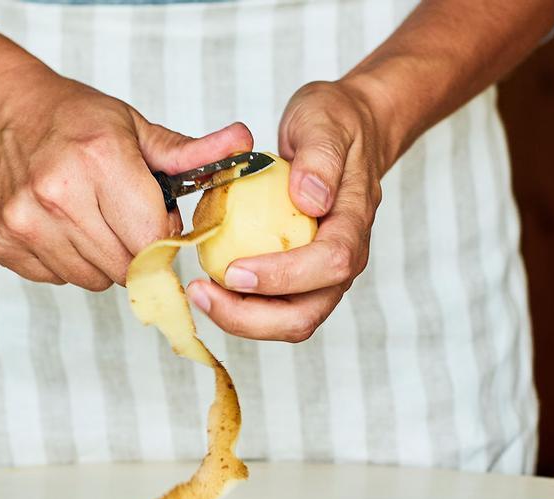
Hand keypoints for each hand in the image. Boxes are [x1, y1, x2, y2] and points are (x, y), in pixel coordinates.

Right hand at [0, 62, 251, 288]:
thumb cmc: (72, 119)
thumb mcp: (134, 127)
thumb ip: (190, 152)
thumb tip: (245, 144)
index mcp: (99, 161)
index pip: (154, 240)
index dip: (165, 239)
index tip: (161, 225)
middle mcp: (57, 194)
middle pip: (126, 267)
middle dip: (136, 252)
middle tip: (123, 218)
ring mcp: (24, 223)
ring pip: (93, 280)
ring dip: (102, 259)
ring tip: (89, 218)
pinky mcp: (1, 244)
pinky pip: (58, 278)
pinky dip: (66, 260)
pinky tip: (59, 224)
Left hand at [185, 79, 385, 341]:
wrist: (347, 132)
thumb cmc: (336, 125)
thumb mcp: (325, 122)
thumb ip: (320, 158)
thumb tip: (310, 199)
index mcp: (354, 224)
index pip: (330, 264)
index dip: (283, 276)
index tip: (234, 271)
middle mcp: (343, 260)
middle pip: (306, 315)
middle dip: (252, 318)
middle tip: (202, 294)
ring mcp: (322, 275)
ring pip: (287, 322)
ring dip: (240, 318)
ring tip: (199, 293)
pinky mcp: (300, 277)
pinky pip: (271, 307)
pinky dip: (239, 306)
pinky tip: (207, 285)